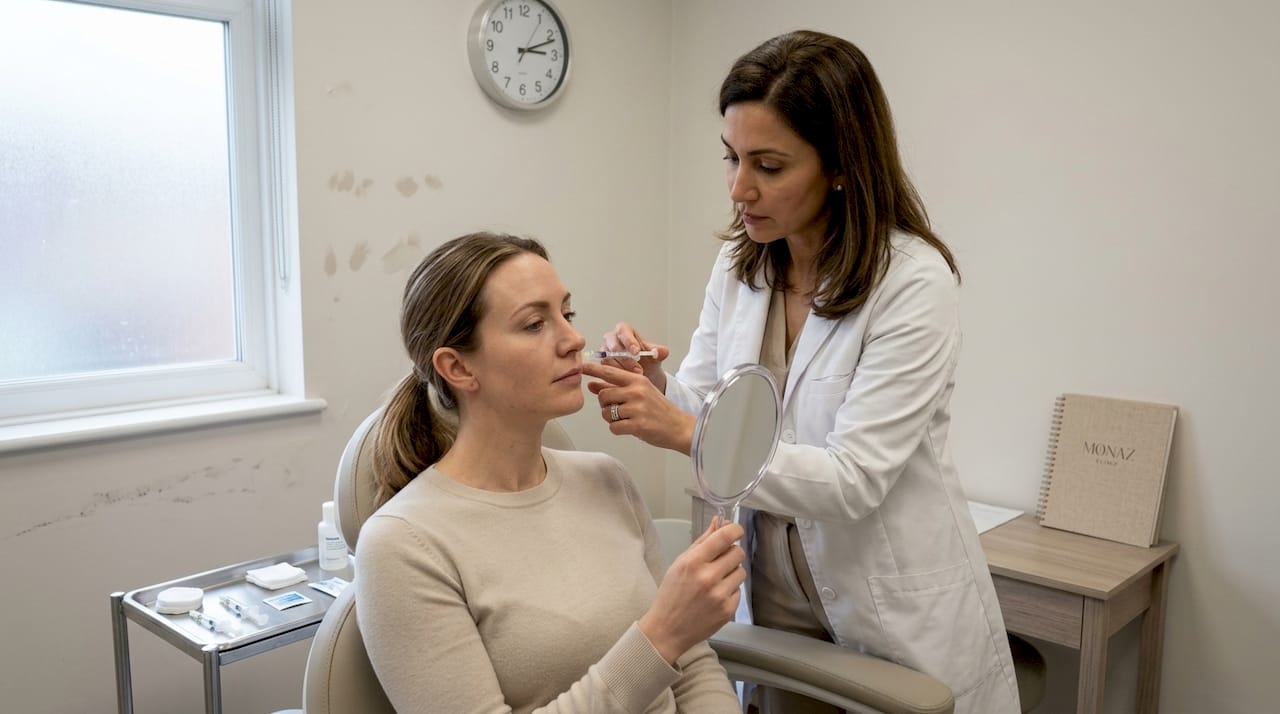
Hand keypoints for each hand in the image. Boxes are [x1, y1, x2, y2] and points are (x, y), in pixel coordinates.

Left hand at [582, 362, 695, 454]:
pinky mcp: (637, 425)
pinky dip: (618, 429)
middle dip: (605, 404)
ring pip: (607, 412)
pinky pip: (614, 427)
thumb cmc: (658, 409)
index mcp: (637, 380)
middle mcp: (636, 391)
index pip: (609, 372)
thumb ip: (616, 387)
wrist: (679, 427)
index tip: (581, 367)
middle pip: (603, 395)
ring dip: (612, 418)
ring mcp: (637, 408)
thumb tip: (592, 385)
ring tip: (626, 418)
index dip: (593, 369)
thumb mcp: (640, 392)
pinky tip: (630, 427)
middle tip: (618, 409)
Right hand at [602, 322, 668, 390]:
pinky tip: (625, 382)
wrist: (644, 373)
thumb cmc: (646, 360)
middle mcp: (612, 340)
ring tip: (635, 376)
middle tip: (637, 368)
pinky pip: (604, 371)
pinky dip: (615, 376)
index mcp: (625, 331)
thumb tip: (663, 351)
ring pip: (607, 359)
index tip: (636, 351)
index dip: (628, 341)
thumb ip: (659, 352)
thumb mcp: (655, 356)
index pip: (623, 330)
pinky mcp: (603, 366)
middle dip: (624, 357)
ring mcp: (606, 353)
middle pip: (611, 344)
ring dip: (621, 369)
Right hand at [639, 518, 745, 663]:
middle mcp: (708, 577)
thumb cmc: (671, 594)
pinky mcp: (728, 610)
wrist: (667, 630)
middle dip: (731, 553)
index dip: (735, 529)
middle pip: (738, 552)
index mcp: (693, 562)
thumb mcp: (680, 563)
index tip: (736, 530)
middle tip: (720, 560)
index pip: (724, 537)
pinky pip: (739, 590)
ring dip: (732, 572)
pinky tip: (715, 596)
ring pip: (741, 571)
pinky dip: (730, 590)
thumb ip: (702, 542)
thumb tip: (719, 522)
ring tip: (716, 581)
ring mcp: (720, 595)